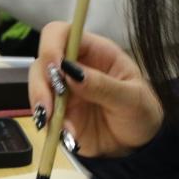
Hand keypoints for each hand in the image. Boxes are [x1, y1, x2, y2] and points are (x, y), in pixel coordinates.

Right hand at [29, 22, 163, 158]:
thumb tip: (71, 73)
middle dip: (41, 85)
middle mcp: (74, 68)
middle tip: (49, 109)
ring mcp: (64, 92)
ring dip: (43, 108)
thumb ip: (103, 85)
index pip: (63, 34)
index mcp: (95, 52)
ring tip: (62, 130)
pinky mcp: (59, 114)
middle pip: (42, 63)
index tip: (55, 69)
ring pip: (38, 89)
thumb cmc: (141, 112)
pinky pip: (44, 116)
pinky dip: (50, 128)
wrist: (138, 144)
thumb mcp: (131, 98)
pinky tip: (68, 138)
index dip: (52, 45)